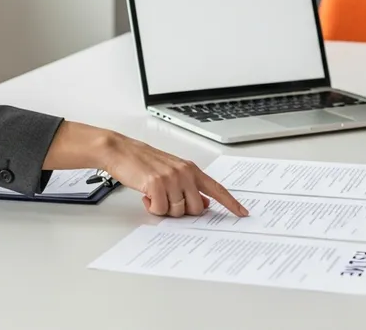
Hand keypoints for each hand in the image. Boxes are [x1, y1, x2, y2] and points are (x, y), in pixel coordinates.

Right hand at [44, 121, 248, 217]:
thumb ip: (190, 187)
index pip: (217, 188)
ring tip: (154, 194)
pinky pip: (161, 210)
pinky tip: (146, 195)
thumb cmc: (145, 163)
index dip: (231, 203)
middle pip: (197, 208)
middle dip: (182, 211)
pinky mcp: (157, 184)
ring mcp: (172, 178)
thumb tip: (204, 203)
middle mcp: (185, 173)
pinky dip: (152, 207)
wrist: (122, 152)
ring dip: (164, 208)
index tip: (242, 213)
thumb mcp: (173, 172)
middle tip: (167, 200)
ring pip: (178, 211)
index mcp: (191, 169)